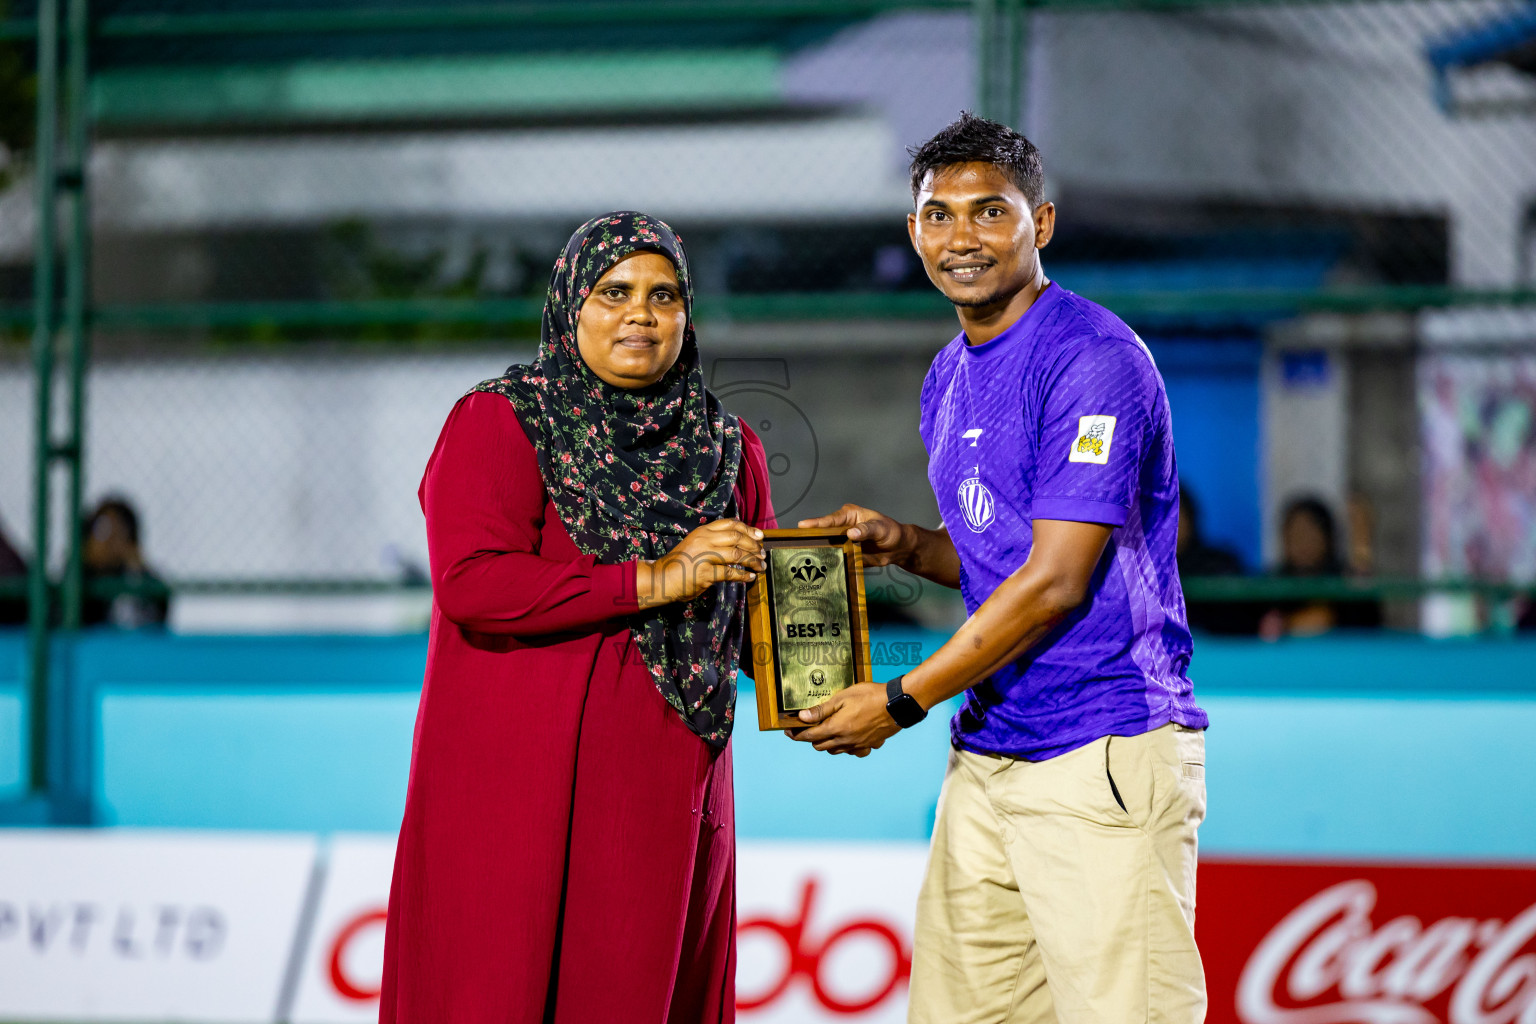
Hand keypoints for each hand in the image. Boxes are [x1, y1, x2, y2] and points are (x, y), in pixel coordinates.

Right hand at [637, 519, 764, 608]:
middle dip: (754, 546)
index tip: (760, 536)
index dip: (749, 529)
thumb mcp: (695, 543)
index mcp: (703, 531)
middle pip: (738, 538)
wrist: (662, 578)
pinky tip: (750, 577)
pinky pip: (730, 573)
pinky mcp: (705, 573)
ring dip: (753, 561)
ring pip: (737, 555)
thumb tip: (740, 542)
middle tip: (763, 553)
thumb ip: (713, 540)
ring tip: (761, 565)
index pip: (731, 524)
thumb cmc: (680, 563)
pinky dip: (744, 576)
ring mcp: (705, 556)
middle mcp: (704, 540)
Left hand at [784, 682, 899, 754]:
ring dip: (827, 743)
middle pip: (820, 746)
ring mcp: (858, 745)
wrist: (898, 704)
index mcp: (836, 728)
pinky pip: (853, 752)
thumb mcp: (843, 697)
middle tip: (808, 727)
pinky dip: (846, 747)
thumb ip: (822, 710)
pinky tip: (849, 737)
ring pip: (835, 751)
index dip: (796, 735)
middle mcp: (845, 741)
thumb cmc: (871, 696)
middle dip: (811, 738)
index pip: (809, 736)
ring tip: (828, 730)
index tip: (788, 731)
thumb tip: (802, 717)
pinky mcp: (870, 745)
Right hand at [798, 503, 911, 568]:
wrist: (899, 548)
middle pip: (824, 532)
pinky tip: (817, 569)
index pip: (831, 519)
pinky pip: (835, 558)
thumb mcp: (880, 528)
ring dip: (818, 551)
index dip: (816, 523)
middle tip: (796, 542)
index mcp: (849, 515)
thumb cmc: (891, 532)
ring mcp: (843, 541)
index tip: (802, 525)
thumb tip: (851, 533)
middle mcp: (843, 527)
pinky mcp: (845, 553)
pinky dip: (828, 562)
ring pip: (827, 546)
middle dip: (812, 537)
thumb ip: (866, 530)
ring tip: (802, 557)